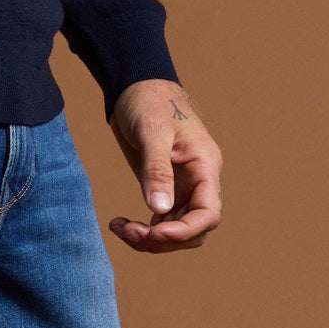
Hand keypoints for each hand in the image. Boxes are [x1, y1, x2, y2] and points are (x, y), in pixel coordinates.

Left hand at [106, 80, 222, 251]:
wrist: (137, 88)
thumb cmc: (149, 102)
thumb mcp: (153, 133)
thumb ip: (157, 171)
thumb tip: (159, 209)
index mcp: (204, 167)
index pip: (208, 213)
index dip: (185, 230)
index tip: (154, 232)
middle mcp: (198, 182)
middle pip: (194, 230)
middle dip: (164, 239)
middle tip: (130, 231)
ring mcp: (182, 188)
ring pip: (176, 230)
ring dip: (150, 238)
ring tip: (120, 228)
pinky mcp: (164, 189)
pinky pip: (161, 221)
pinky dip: (142, 229)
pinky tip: (120, 224)